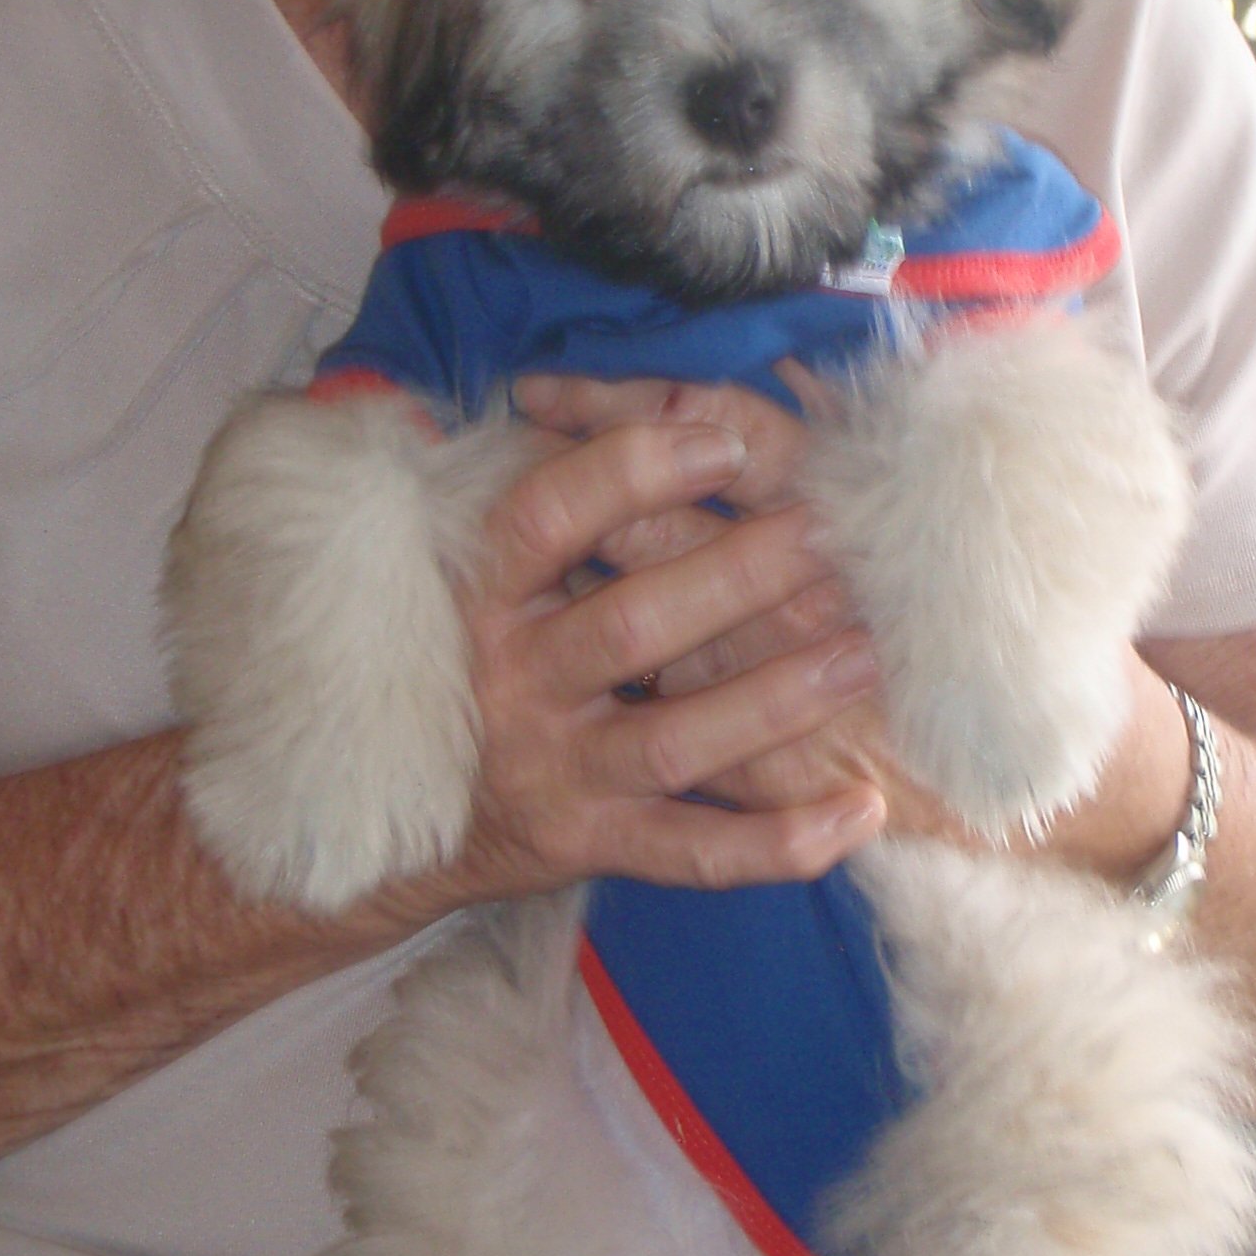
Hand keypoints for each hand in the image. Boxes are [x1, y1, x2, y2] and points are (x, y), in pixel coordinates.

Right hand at [440, 408, 886, 902]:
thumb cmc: (462, 662)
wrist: (390, 824)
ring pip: (677, 740)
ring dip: (778, 698)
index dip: (630, 472)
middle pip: (632, 625)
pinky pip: (695, 853)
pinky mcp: (594, 846)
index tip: (724, 440)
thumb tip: (632, 402)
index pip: (545, 518)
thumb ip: (544, 502)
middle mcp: (513, 683)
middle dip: (741, 578)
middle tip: (833, 537)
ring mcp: (556, 772)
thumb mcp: (475, 573)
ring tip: (864, 655)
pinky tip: (860, 814)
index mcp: (483, 595)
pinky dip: (779, 843)